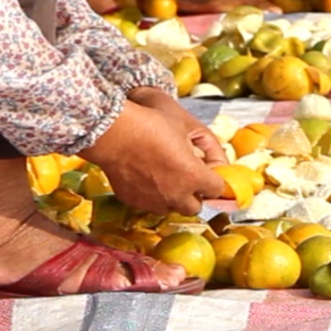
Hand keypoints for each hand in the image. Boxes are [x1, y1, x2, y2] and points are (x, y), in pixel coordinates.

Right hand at [81, 98, 224, 215]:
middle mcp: (175, 194)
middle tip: (189, 176)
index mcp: (193, 176)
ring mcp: (153, 201)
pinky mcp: (133, 201)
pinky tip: (146, 176)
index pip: (217, 189)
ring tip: (166, 176)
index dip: (215, 178)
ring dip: (174, 197)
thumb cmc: (151, 121)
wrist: (113, 131)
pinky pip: (149, 204)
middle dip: (196, 194)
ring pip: (171, 208)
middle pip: (196, 207)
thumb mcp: (187, 124)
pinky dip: (152, 195)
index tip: (210, 171)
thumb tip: (216, 159)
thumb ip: (207, 145)